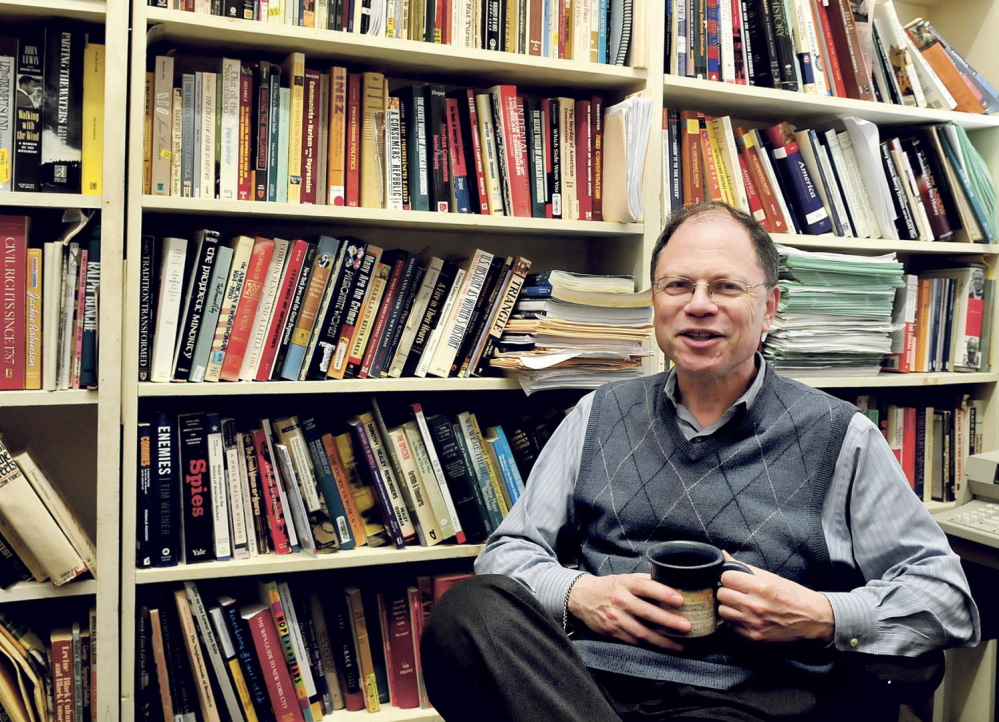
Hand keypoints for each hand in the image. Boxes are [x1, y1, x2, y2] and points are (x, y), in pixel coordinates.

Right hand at [567, 573, 689, 651]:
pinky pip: (633, 641)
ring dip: (662, 640)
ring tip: (680, 646)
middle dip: (668, 621)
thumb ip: (644, 581)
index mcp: (624, 583)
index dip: (664, 593)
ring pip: (642, 632)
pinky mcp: (612, 631)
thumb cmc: (609, 587)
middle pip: (646, 612)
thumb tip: (670, 584)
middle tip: (686, 627)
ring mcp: (615, 618)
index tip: (680, 600)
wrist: (581, 597)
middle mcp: (620, 600)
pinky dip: (649, 645)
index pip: (646, 587)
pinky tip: (662, 647)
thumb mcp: (624, 578)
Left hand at [716, 553, 834, 643]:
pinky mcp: (754, 637)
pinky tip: (745, 617)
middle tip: (737, 592)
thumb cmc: (793, 595)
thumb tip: (723, 556)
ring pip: (723, 611)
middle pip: (722, 594)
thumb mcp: (771, 577)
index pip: (726, 577)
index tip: (734, 580)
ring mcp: (754, 623)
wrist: (813, 619)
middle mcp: (755, 606)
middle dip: (727, 590)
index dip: (729, 577)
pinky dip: (734, 621)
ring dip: (729, 607)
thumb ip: (745, 567)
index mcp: (761, 587)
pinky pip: (731, 627)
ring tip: (740, 605)